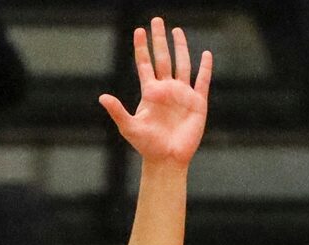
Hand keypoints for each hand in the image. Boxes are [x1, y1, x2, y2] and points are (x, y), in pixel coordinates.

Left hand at [98, 17, 212, 166]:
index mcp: (150, 92)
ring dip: (180, 47)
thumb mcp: (129, 127)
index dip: (142, 47)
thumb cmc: (147, 146)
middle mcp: (166, 89)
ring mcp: (182, 94)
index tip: (139, 30)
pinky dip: (205, 68)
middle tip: (156, 20)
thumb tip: (102, 97)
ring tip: (177, 30)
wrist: (167, 159)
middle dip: (159, 39)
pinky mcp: (197, 103)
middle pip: (163, 58)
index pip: (145, 64)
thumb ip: (117, 110)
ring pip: (182, 64)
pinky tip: (206, 54)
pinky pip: (202, 81)